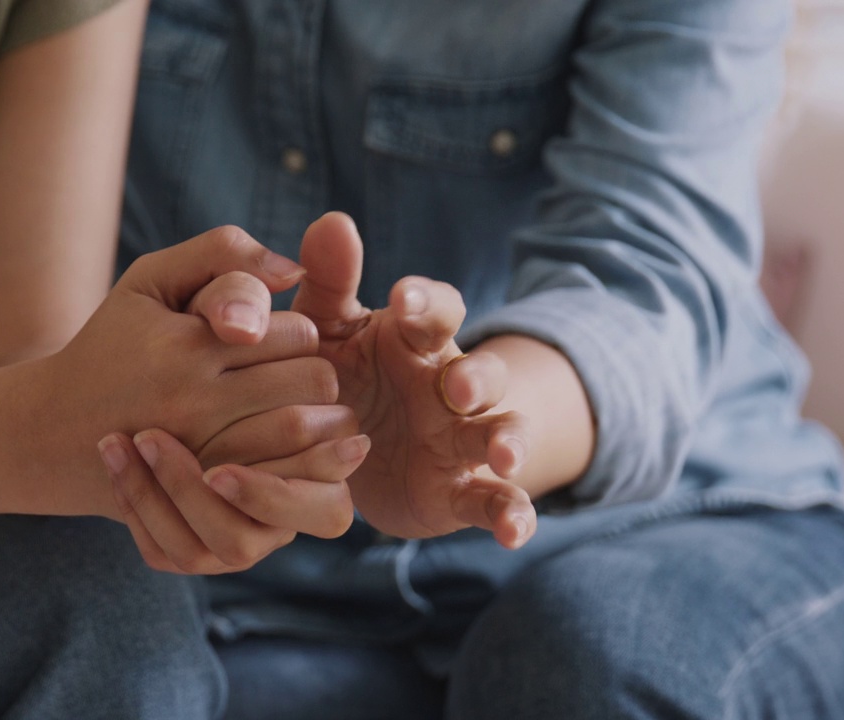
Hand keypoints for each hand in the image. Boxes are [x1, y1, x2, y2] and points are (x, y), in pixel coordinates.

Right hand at [96, 263, 370, 573]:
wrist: (52, 433)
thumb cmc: (112, 343)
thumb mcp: (151, 279)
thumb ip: (223, 253)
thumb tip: (294, 272)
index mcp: (187, 345)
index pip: (297, 334)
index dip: (297, 333)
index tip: (272, 341)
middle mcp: (195, 401)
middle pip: (311, 382)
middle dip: (314, 375)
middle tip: (292, 378)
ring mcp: (201, 453)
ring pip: (304, 430)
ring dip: (316, 419)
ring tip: (297, 411)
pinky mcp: (203, 493)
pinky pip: (281, 478)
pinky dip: (298, 463)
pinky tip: (285, 451)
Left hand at [291, 213, 535, 547]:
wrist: (350, 446)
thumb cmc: (345, 371)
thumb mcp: (329, 328)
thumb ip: (329, 280)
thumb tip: (332, 219)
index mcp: (416, 339)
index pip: (435, 311)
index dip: (425, 304)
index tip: (402, 300)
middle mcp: (450, 384)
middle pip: (481, 372)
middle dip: (477, 378)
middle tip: (456, 386)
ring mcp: (461, 439)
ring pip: (499, 433)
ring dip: (508, 441)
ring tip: (504, 455)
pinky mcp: (460, 491)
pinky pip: (493, 501)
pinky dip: (511, 515)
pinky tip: (515, 533)